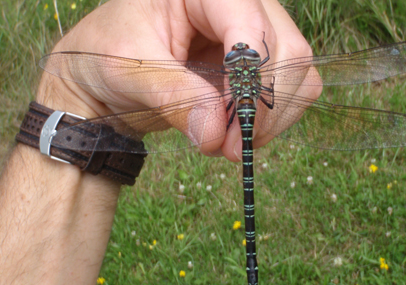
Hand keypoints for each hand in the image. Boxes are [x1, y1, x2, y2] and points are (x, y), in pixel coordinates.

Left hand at [38, 0, 315, 161]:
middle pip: (288, 50)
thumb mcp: (130, 72)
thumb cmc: (108, 58)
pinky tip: (238, 132)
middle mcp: (239, 4)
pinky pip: (294, 91)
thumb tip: (217, 134)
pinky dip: (272, 120)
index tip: (233, 130)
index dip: (250, 80)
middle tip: (230, 148)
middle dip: (262, 107)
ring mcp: (256, 32)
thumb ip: (174, 98)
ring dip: (270, 118)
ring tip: (227, 143)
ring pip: (299, 74)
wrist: (107, 74)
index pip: (251, 25)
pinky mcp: (260, 63)